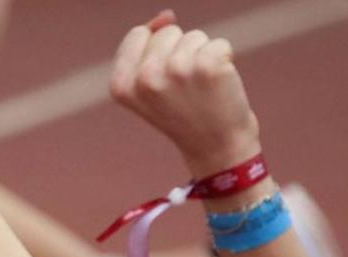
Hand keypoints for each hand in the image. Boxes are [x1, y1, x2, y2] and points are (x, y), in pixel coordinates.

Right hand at [109, 11, 260, 175]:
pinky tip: (219, 89)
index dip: (158, 53)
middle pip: (167, 32)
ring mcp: (177, 70)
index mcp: (122, 85)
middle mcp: (146, 77)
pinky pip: (220, 44)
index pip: (139, 35)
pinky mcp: (209, 66)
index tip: (166, 85)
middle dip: (180, 54)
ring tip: (202, 91)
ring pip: (194, 37)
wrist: (217, 150)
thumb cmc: (185, 115)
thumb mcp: (149, 87)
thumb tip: (166, 15)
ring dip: (203, 58)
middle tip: (187, 91)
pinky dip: (225, 61)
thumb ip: (146, 48)